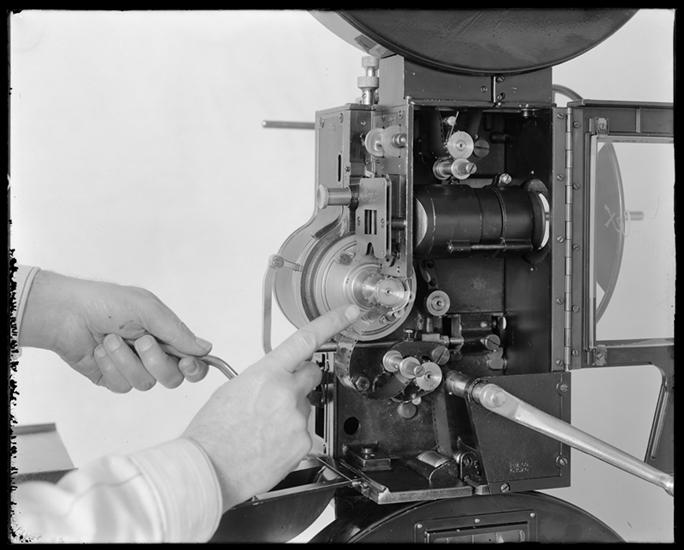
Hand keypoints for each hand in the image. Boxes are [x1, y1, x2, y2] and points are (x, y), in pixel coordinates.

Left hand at [19, 270, 212, 391]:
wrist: (66, 313)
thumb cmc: (106, 303)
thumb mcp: (148, 310)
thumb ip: (178, 332)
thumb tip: (206, 348)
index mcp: (166, 334)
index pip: (193, 360)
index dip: (195, 368)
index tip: (187, 364)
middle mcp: (153, 353)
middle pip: (173, 378)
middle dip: (156, 362)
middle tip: (141, 341)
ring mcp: (133, 367)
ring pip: (146, 383)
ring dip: (126, 360)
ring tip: (110, 339)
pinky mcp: (112, 378)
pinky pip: (122, 385)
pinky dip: (110, 366)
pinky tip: (99, 350)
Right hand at [183, 304, 360, 511]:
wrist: (207, 470)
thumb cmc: (212, 432)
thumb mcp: (233, 389)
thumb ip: (264, 377)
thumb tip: (277, 378)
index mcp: (267, 373)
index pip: (306, 339)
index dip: (333, 321)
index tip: (349, 312)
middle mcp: (286, 393)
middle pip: (312, 374)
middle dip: (300, 379)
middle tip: (278, 396)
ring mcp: (297, 419)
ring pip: (305, 406)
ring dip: (290, 413)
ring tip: (263, 429)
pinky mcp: (303, 444)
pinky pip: (304, 432)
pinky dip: (290, 437)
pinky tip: (269, 444)